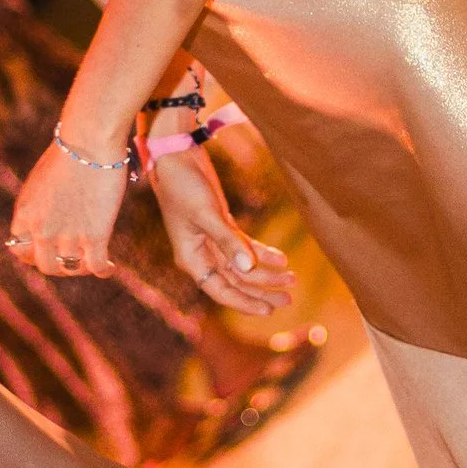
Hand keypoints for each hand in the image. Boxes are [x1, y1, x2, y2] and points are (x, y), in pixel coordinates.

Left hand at [8, 130, 128, 278]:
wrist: (88, 142)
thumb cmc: (68, 152)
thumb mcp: (41, 181)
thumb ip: (39, 205)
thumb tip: (47, 217)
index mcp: (24, 215)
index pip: (21, 251)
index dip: (34, 256)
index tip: (47, 253)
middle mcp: (41, 230)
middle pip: (46, 266)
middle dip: (59, 266)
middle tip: (72, 260)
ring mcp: (68, 236)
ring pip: (71, 269)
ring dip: (82, 267)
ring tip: (92, 261)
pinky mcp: (94, 237)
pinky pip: (97, 267)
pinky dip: (103, 270)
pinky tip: (109, 267)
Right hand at [148, 145, 295, 314]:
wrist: (175, 156)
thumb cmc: (183, 186)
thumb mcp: (206, 215)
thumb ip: (228, 242)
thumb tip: (248, 268)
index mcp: (192, 259)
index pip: (221, 291)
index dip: (244, 303)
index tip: (268, 310)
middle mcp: (201, 255)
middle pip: (235, 282)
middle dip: (262, 291)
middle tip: (288, 298)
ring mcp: (211, 241)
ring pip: (242, 267)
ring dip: (266, 274)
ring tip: (291, 280)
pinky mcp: (221, 225)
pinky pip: (244, 247)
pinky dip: (262, 253)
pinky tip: (282, 258)